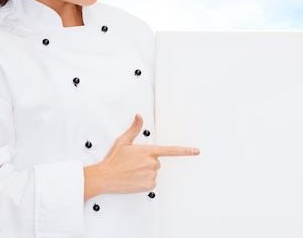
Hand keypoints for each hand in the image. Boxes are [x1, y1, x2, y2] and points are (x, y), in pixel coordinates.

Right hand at [84, 114, 199, 198]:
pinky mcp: (148, 185)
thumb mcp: (123, 141)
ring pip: (153, 172)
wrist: (106, 177)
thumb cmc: (114, 159)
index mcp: (148, 151)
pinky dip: (144, 181)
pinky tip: (134, 178)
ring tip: (131, 171)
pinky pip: (151, 182)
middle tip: (133, 163)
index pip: (171, 150)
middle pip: (156, 161)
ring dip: (145, 171)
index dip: (185, 151)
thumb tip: (139, 117)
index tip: (196, 151)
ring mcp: (151, 175)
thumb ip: (134, 128)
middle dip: (147, 161)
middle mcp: (152, 163)